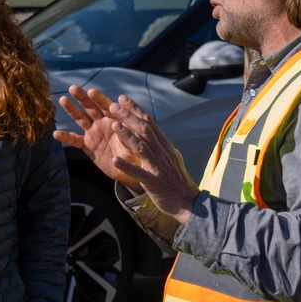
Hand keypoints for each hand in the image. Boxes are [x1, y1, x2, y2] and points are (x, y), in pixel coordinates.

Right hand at [54, 85, 145, 190]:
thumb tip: (118, 125)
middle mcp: (102, 122)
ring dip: (71, 109)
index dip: (99, 98)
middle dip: (82, 97)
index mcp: (115, 118)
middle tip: (73, 87)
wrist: (131, 169)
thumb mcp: (136, 142)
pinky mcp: (87, 146)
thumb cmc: (137, 153)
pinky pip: (75, 140)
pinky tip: (55, 133)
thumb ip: (127, 133)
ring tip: (63, 99)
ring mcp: (93, 133)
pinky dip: (66, 137)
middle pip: (90, 107)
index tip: (91, 91)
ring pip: (80, 118)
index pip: (106, 105)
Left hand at [55, 86, 197, 223]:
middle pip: (144, 129)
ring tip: (113, 125)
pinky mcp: (154, 181)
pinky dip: (126, 166)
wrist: (188, 202)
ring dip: (127, 135)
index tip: (122, 98)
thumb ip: (161, 144)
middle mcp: (162, 152)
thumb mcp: (171, 157)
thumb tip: (153, 131)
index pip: (149, 122)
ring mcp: (158, 166)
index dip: (135, 109)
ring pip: (142, 146)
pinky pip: (138, 172)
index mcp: (164, 145)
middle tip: (112, 105)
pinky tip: (115, 160)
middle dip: (128, 116)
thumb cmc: (176, 181)